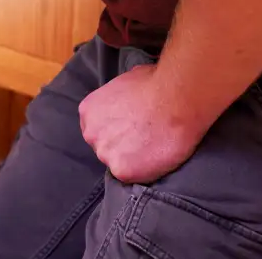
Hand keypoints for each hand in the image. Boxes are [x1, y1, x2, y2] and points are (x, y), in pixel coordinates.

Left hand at [78, 64, 205, 183]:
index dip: (116, 133)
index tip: (131, 132)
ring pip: (118, 163)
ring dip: (132, 160)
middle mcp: (90, 133)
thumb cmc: (153, 84)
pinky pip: (132, 177)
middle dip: (121, 146)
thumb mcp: (122, 84)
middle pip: (105, 148)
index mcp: (87, 111)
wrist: (173, 98)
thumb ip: (115, 99)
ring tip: (152, 148)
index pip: (98, 130)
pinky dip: (145, 171)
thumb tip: (124, 101)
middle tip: (144, 141)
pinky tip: (156, 158)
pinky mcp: (122, 170)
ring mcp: (104, 153)